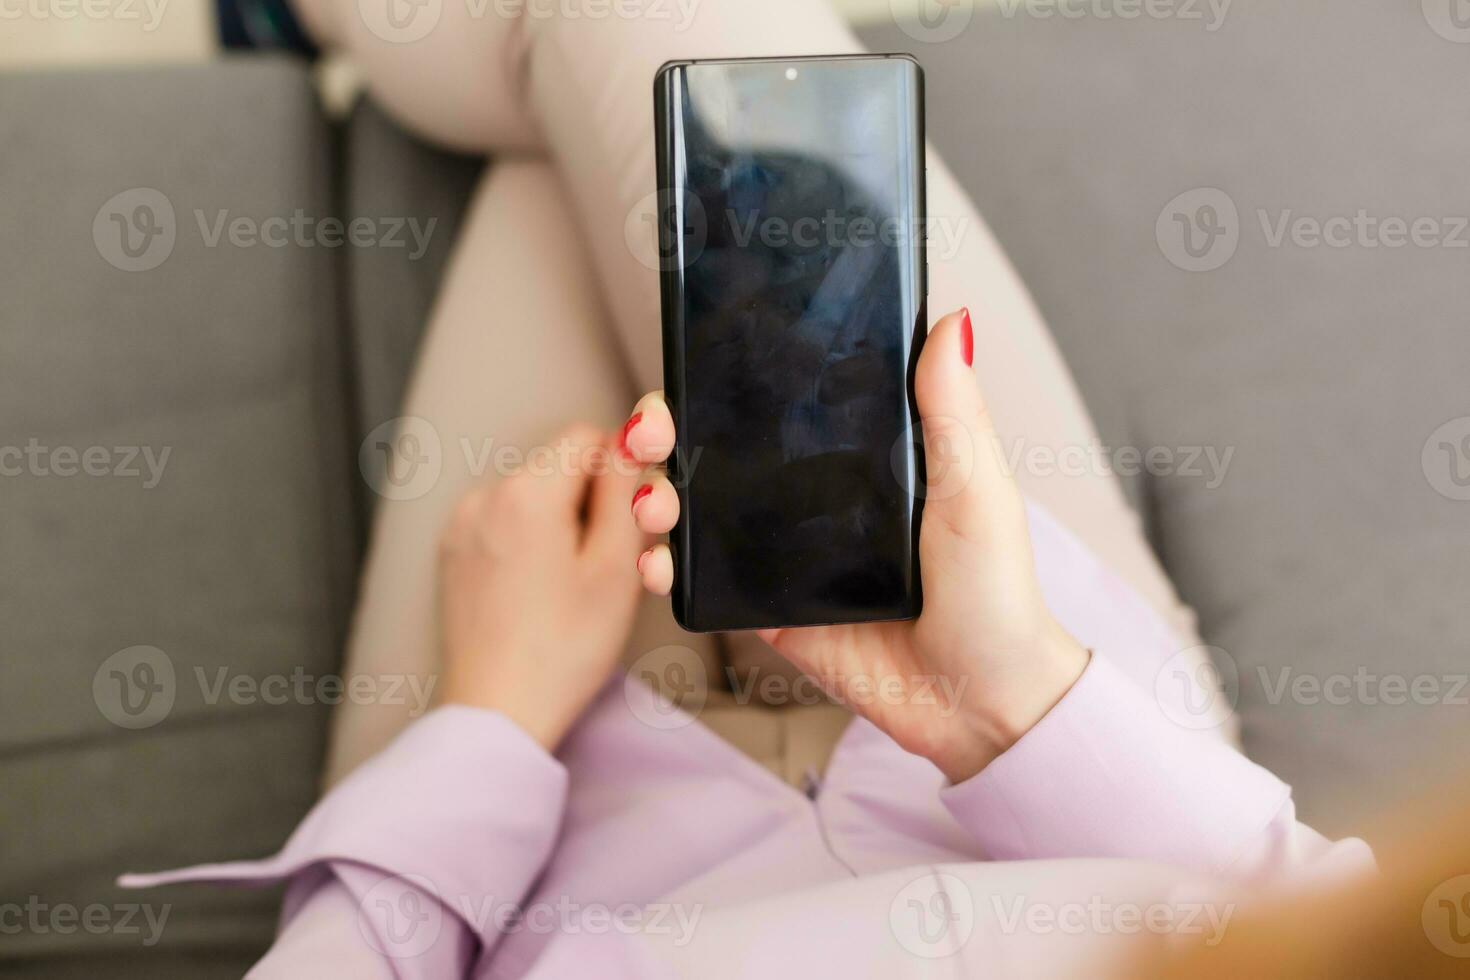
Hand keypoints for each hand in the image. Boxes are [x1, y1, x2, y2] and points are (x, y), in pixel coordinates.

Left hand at [438, 425, 645, 748]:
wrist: (498, 712)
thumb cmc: (562, 651)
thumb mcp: (617, 566)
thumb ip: (627, 490)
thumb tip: (632, 436)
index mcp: (526, 492)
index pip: (589, 437)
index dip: (619, 476)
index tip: (626, 523)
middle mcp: (484, 497)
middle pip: (559, 468)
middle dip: (590, 504)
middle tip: (603, 567)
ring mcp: (461, 526)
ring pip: (532, 497)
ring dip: (560, 525)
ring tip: (569, 588)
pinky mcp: (452, 554)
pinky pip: (504, 525)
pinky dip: (528, 546)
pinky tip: (539, 594)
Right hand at [622, 309, 1089, 782]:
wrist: (982, 703)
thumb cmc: (995, 595)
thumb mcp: (977, 492)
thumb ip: (953, 411)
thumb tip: (953, 322)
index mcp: (856, 454)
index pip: (775, 400)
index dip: (722, 380)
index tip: (690, 367)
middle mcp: (809, 495)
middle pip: (714, 448)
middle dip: (663, 433)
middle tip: (650, 435)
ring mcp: (783, 553)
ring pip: (694, 510)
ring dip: (653, 498)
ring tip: (653, 508)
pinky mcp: (767, 610)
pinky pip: (702, 584)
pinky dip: (666, 570)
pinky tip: (659, 565)